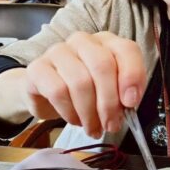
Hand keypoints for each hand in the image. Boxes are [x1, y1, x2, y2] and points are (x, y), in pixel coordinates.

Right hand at [21, 31, 145, 138]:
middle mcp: (83, 41)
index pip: (126, 49)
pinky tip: (74, 120)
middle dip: (109, 102)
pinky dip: (70, 112)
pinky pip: (58, 92)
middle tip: (111, 125)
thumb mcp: (111, 92)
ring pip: (80, 82)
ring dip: (90, 113)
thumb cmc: (86, 93)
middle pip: (102, 66)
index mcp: (107, 42)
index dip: (132, 76)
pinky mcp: (37, 68)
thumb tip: (129, 102)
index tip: (131, 103)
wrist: (47, 96)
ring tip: (93, 127)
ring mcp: (58, 51)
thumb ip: (124, 93)